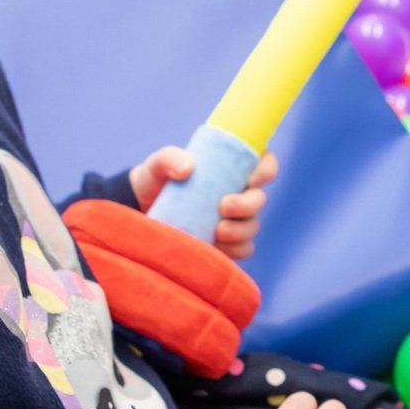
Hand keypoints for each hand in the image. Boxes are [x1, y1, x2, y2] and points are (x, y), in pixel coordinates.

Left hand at [129, 149, 279, 259]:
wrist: (143, 210)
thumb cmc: (156, 180)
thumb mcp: (158, 165)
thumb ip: (169, 158)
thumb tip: (188, 168)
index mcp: (232, 167)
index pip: (264, 163)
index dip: (266, 169)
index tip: (249, 178)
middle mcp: (239, 193)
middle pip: (260, 199)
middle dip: (248, 205)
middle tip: (223, 206)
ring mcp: (234, 219)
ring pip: (252, 226)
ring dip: (240, 231)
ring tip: (217, 231)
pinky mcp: (226, 242)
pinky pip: (243, 249)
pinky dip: (234, 249)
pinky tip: (216, 246)